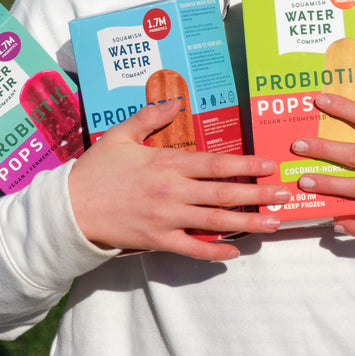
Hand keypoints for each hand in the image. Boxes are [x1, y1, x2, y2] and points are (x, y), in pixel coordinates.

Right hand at [68, 99, 292, 259]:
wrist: (69, 207)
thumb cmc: (95, 169)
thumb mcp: (120, 135)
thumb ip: (150, 117)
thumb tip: (175, 103)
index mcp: (166, 162)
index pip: (215, 163)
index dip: (246, 164)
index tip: (269, 165)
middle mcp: (172, 191)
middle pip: (224, 192)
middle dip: (259, 194)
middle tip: (285, 195)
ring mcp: (166, 218)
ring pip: (216, 222)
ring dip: (248, 223)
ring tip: (273, 223)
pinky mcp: (157, 240)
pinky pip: (192, 248)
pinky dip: (214, 252)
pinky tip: (234, 252)